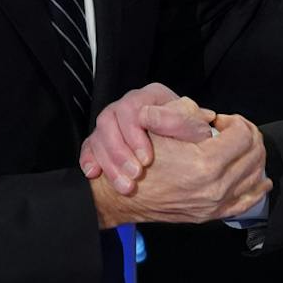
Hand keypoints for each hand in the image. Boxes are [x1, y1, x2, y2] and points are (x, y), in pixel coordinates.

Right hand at [80, 82, 217, 194]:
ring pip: (98, 136)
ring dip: (110, 163)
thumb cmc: (192, 136)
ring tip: (125, 185)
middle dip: (120, 152)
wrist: (185, 151)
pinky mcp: (102, 139)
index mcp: (151, 96)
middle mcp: (129, 106)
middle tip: (135, 174)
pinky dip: (89, 160)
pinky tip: (94, 173)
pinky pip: (88, 146)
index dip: (135, 135)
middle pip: (110, 122)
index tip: (147, 159)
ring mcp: (113, 122)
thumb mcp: (194, 128)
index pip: (132, 108)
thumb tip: (155, 117)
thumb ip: (181, 120)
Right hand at [90, 112, 269, 227]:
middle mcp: (216, 187)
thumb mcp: (162, 130)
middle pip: (254, 154)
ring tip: (241, 147)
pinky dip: (257, 188)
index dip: (235, 121)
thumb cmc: (139, 160)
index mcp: (206, 163)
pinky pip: (246, 202)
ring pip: (255, 176)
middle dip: (249, 136)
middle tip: (234, 129)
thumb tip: (215, 119)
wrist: (124, 195)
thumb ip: (192, 121)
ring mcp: (215, 204)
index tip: (222, 120)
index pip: (243, 136)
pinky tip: (260, 179)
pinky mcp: (212, 215)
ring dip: (254, 157)